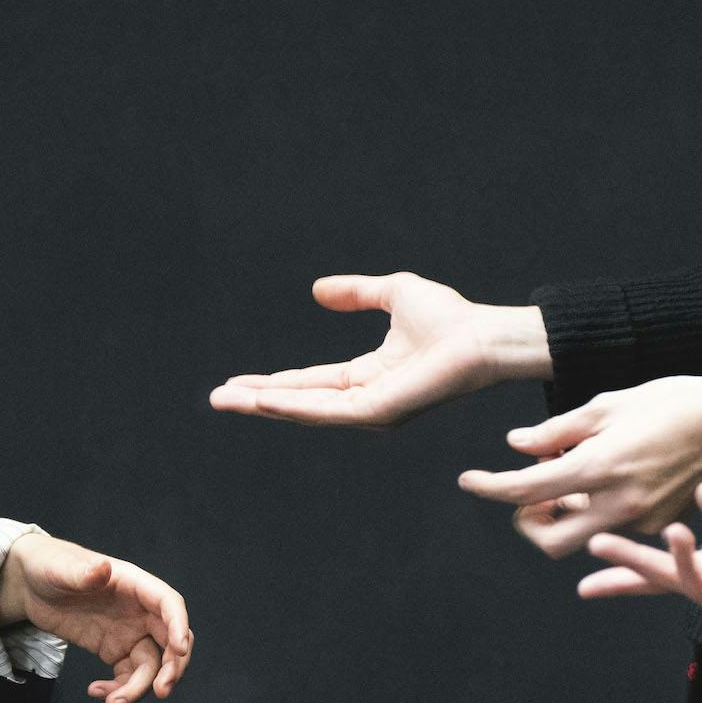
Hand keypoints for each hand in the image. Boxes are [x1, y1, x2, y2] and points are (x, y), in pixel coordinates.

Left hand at [0, 533, 194, 702]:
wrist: (30, 584)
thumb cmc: (47, 565)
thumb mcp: (59, 568)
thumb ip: (82, 572)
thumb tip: (103, 569)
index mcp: (133, 583)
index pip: (168, 604)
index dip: (179, 626)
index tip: (180, 650)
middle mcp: (138, 609)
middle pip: (170, 639)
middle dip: (172, 667)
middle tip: (160, 692)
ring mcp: (128, 631)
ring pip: (150, 665)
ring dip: (138, 688)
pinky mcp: (113, 649)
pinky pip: (128, 675)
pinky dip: (119, 688)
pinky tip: (96, 691)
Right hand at [208, 273, 547, 428]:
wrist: (484, 335)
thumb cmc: (452, 317)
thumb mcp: (393, 293)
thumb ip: (356, 293)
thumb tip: (317, 290)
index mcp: (368, 376)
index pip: (311, 383)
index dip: (275, 381)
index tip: (239, 382)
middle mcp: (366, 398)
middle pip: (300, 401)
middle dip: (257, 400)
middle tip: (217, 399)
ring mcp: (371, 410)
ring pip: (306, 410)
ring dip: (265, 405)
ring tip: (228, 400)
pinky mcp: (379, 412)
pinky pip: (327, 411)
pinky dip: (293, 405)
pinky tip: (264, 399)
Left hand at [456, 375, 701, 557]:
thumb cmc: (671, 402)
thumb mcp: (607, 405)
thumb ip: (557, 432)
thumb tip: (516, 445)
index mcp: (600, 467)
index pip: (526, 491)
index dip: (489, 487)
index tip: (468, 480)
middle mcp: (620, 504)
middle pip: (550, 541)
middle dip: (529, 520)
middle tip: (530, 490)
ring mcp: (643, 522)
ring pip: (581, 540)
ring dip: (560, 517)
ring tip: (570, 474)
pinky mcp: (660, 527)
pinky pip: (611, 532)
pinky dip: (593, 513)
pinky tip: (601, 480)